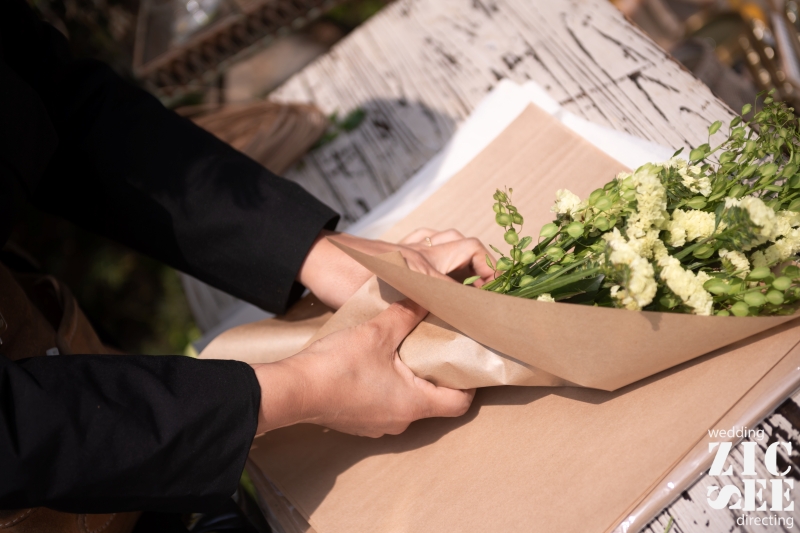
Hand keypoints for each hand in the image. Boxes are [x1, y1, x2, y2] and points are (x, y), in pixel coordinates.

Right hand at [252, 299, 474, 436]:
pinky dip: (388, 387)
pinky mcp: (359, 422)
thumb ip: (405, 314)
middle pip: (434, 401)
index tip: (465, 362)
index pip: (459, 403)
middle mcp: (401, 421)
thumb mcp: (378, 333)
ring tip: (406, 352)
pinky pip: (384, 405)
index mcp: (414, 404)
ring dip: (410, 380)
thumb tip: (425, 296)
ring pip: (407, 403)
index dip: (468, 384)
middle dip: (436, 375)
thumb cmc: (339, 366)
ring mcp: (378, 425)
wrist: (294, 390)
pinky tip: (377, 364)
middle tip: (436, 347)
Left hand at [297, 229, 493, 308]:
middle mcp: (420, 252)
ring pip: (449, 240)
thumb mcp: (375, 299)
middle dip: (484, 265)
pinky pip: (427, 240)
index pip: (465, 270)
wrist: (313, 256)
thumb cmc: (339, 278)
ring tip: (469, 282)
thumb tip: (435, 322)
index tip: (490, 307)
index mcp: (420, 264)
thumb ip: (407, 309)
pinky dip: (439, 249)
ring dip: (464, 256)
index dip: (485, 286)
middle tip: (486, 293)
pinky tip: (437, 269)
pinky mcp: (396, 251)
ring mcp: (408, 248)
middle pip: (467, 247)